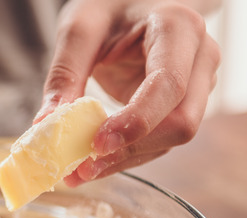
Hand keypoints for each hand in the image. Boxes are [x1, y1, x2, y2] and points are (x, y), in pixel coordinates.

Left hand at [38, 0, 220, 184]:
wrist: (137, 1)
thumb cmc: (113, 6)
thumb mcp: (81, 26)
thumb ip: (65, 73)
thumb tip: (46, 125)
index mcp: (178, 27)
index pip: (168, 85)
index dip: (136, 121)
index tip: (97, 144)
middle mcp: (200, 57)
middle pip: (181, 121)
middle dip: (131, 150)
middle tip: (81, 168)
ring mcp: (198, 83)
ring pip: (171, 138)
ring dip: (126, 160)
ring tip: (79, 171)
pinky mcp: (183, 105)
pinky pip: (159, 140)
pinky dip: (127, 155)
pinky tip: (94, 162)